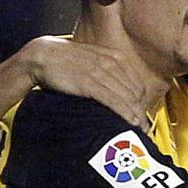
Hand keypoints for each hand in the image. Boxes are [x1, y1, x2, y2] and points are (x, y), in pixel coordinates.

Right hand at [21, 36, 163, 129]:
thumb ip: (108, 71)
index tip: (143, 116)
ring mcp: (101, 73)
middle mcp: (111, 64)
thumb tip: (120, 89)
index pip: (138, 83)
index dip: (143, 102)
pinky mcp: (90, 83)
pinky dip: (125, 114)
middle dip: (142, 112)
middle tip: (144, 129)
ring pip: (128, 98)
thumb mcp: (93, 60)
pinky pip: (114, 101)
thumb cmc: (67, 61)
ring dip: (137, 116)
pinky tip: (131, 123)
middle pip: (136, 93)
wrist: (43, 56)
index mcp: (115, 57)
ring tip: (140, 131)